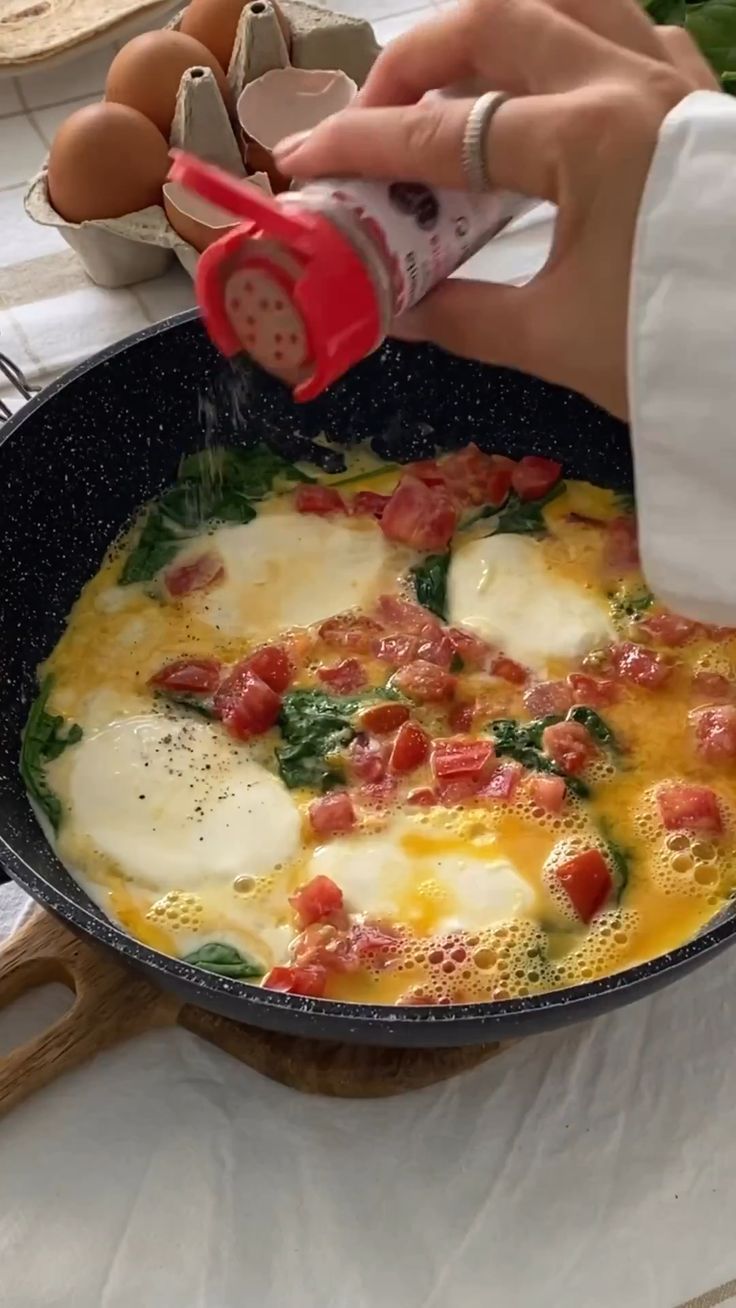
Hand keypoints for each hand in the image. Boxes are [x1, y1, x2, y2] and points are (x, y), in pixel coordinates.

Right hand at [274, 0, 717, 419]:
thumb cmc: (676, 342)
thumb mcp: (556, 342)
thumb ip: (464, 318)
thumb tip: (398, 312)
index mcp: (588, 141)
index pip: (443, 133)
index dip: (361, 147)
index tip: (305, 161)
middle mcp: (626, 82)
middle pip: (491, 22)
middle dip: (412, 64)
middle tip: (371, 120)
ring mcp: (670, 75)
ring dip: (489, 31)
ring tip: (448, 87)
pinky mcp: (698, 91)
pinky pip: (620, 26)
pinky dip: (564, 39)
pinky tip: (542, 87)